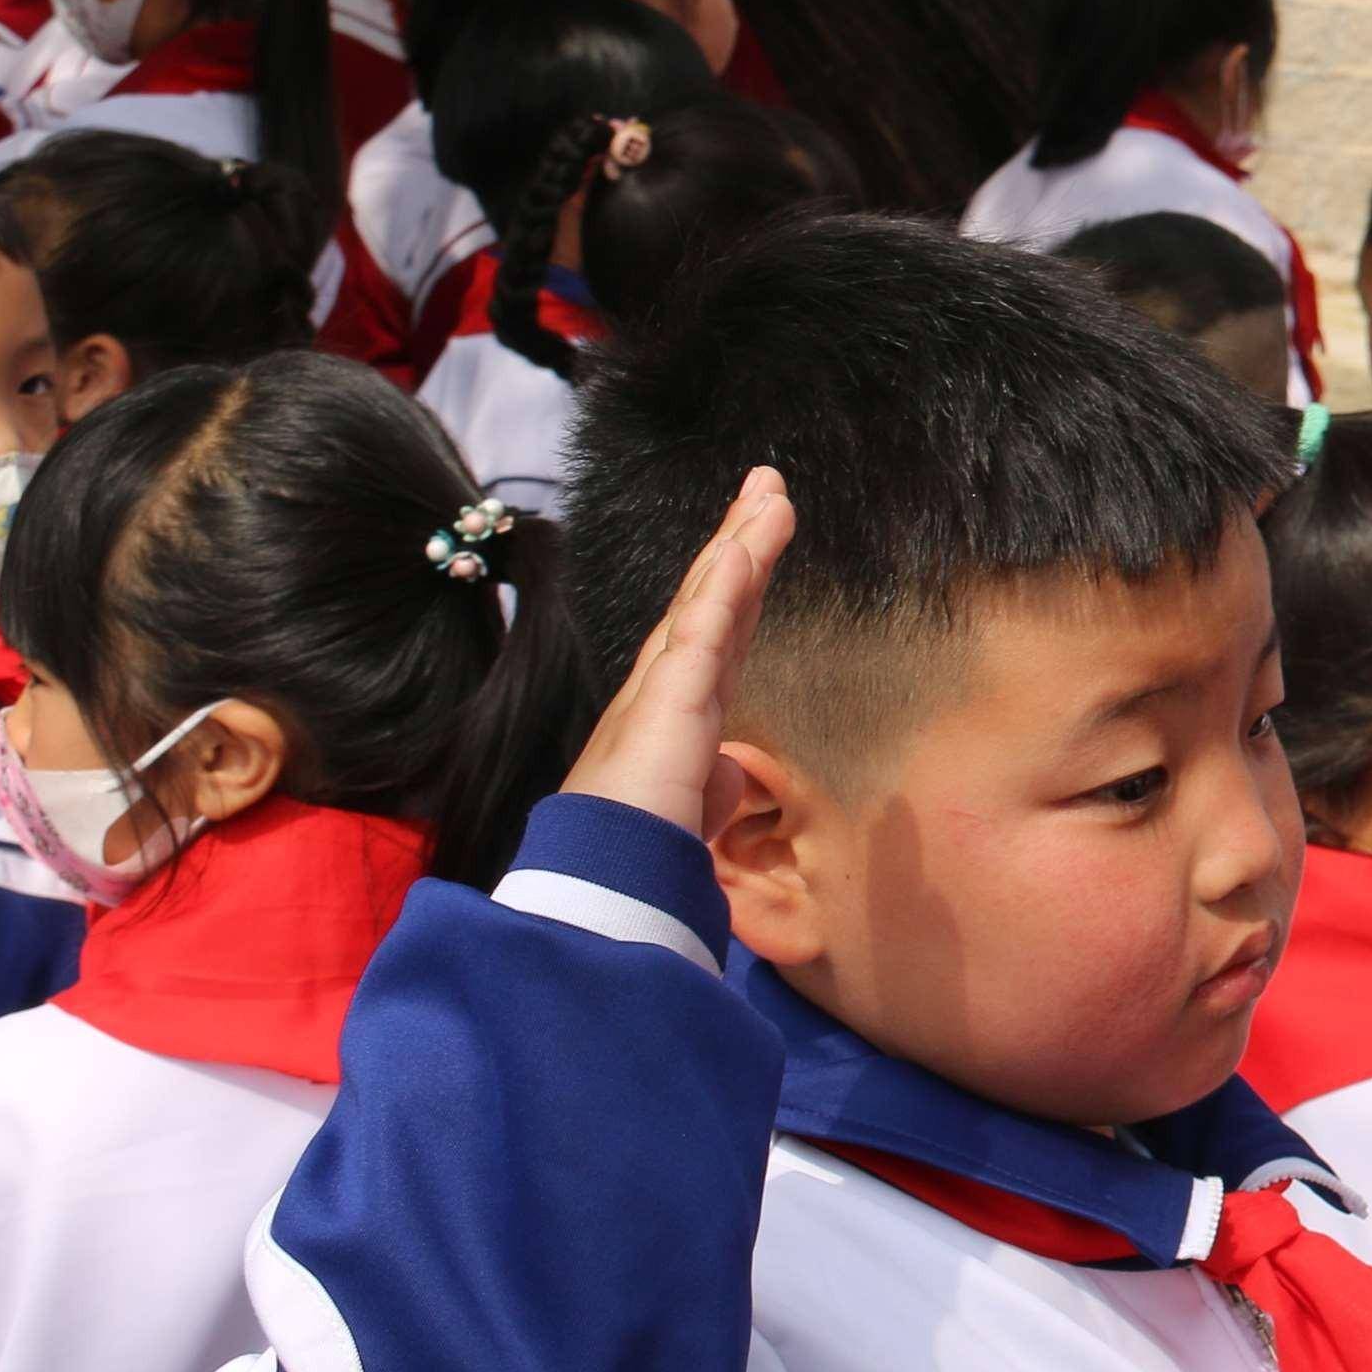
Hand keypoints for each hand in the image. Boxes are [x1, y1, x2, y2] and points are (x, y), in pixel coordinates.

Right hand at [565, 466, 792, 840]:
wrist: (601, 885)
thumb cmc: (637, 854)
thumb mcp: (693, 811)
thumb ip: (715, 784)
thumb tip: (731, 772)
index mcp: (678, 714)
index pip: (719, 633)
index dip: (741, 583)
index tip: (762, 538)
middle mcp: (664, 689)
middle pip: (713, 598)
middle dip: (741, 541)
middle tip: (768, 486)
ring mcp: (661, 689)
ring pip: (709, 600)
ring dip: (740, 544)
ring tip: (770, 493)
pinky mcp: (665, 704)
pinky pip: (699, 636)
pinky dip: (721, 590)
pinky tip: (741, 549)